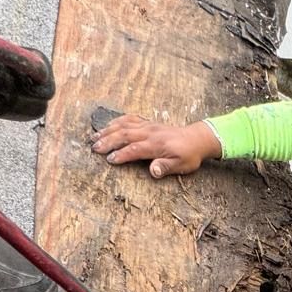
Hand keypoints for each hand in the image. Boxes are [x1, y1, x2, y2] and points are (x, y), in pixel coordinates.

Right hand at [91, 114, 220, 178]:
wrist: (197, 139)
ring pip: (124, 126)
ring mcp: (147, 126)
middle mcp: (149, 133)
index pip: (135, 149)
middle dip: (108, 141)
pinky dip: (117, 121)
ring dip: (108, 131)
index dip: (121, 154)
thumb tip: (153, 172)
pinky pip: (129, 119)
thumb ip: (166, 167)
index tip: (109, 160)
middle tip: (94, 149)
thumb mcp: (181, 165)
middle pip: (124, 135)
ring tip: (94, 138)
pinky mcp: (147, 123)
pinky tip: (108, 125)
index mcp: (156, 145)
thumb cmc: (189, 155)